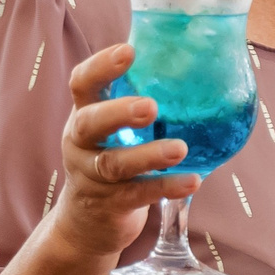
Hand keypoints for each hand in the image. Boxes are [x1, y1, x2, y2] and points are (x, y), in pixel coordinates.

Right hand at [52, 43, 199, 260]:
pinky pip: (139, 194)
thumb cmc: (111, 159)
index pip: (82, 84)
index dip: (101, 66)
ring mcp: (93, 177)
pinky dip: (166, 187)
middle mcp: (81, 144)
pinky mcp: (111, 205)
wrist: (86, 223)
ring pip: (115, 164)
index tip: (129, 51)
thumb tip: (192, 61)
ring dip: (149, 155)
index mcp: (83, 116)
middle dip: (118, 113)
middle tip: (149, 106)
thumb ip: (136, 103)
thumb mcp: (112, 131)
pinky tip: (192, 181)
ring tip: (180, 148)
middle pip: (90, 124)